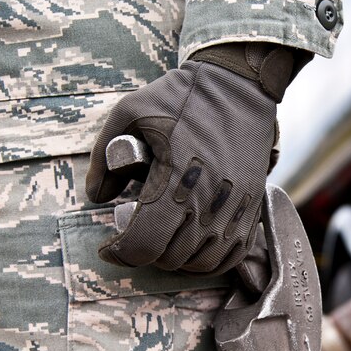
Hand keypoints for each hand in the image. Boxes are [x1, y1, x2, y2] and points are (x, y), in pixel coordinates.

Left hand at [86, 43, 296, 274]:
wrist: (239, 87)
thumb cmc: (182, 96)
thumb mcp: (129, 112)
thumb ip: (104, 158)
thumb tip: (97, 197)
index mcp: (173, 180)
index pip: (143, 245)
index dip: (120, 254)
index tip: (110, 247)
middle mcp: (207, 201)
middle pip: (171, 258)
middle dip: (146, 254)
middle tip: (137, 234)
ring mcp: (234, 207)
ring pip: (202, 262)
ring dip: (178, 260)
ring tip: (165, 242)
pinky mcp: (252, 206)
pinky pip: (233, 254)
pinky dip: (211, 260)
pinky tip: (195, 246)